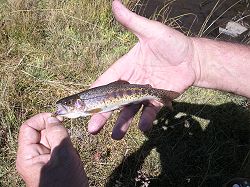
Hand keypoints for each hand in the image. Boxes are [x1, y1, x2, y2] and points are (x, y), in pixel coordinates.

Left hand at [16, 113, 87, 186]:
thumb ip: (58, 133)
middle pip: (40, 132)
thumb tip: (54, 118)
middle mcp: (32, 156)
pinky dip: (66, 148)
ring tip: (69, 153)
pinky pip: (58, 147)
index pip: (28, 127)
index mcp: (27, 155)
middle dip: (56, 132)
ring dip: (63, 141)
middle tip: (67, 140)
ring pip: (51, 138)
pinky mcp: (52, 162)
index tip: (58, 118)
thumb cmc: (67, 183)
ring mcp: (43, 159)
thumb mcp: (63, 155)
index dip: (42, 119)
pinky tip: (71, 158)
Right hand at [88, 0, 198, 138]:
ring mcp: (144, 94)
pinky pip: (149, 112)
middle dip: (102, 115)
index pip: (105, 81)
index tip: (81, 105)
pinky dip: (146, 120)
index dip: (93, 92)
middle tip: (92, 129)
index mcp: (125, 68)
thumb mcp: (151, 31)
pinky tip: (142, 127)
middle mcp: (131, 83)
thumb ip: (132, 22)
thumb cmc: (172, 43)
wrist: (193, 58)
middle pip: (113, 101)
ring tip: (116, 136)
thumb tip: (115, 2)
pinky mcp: (157, 100)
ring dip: (122, 123)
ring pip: (129, 110)